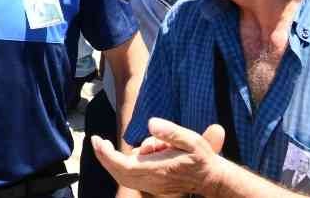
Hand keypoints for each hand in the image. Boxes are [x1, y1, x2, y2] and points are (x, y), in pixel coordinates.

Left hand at [91, 118, 226, 193]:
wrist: (212, 179)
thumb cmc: (202, 159)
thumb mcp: (192, 140)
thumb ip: (171, 132)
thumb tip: (151, 123)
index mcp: (158, 169)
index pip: (124, 165)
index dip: (107, 155)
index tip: (97, 140)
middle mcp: (153, 181)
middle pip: (119, 173)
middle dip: (104, 157)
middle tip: (97, 140)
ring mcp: (152, 186)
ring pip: (123, 177)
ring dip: (115, 160)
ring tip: (139, 144)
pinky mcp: (153, 187)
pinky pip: (131, 179)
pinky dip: (123, 166)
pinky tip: (137, 152)